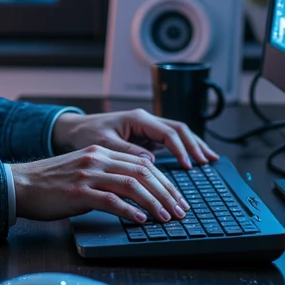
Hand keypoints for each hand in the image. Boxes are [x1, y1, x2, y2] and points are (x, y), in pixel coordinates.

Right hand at [10, 146, 190, 224]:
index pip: (142, 164)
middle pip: (142, 173)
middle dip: (166, 193)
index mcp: (101, 152)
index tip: (177, 198)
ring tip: (166, 217)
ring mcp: (88, 175)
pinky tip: (140, 219)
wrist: (20, 184)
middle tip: (180, 210)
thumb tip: (135, 191)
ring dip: (153, 203)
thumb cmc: (51, 183)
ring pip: (131, 186)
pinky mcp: (78, 193)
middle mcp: (97, 159)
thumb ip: (106, 175)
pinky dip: (129, 210)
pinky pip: (110, 200)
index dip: (164, 181)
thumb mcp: (83, 171)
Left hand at [50, 108, 217, 169]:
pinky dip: (183, 150)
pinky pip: (170, 142)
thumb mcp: (104, 144)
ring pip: (178, 134)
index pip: (168, 132)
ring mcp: (148, 129)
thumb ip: (126, 151)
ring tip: (210, 159)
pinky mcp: (146, 138)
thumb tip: (150, 163)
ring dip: (194, 145)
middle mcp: (146, 121)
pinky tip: (193, 160)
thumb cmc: (86, 134)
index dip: (181, 149)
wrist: (74, 130)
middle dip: (195, 145)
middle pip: (179, 130)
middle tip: (208, 161)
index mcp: (138, 119)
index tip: (189, 164)